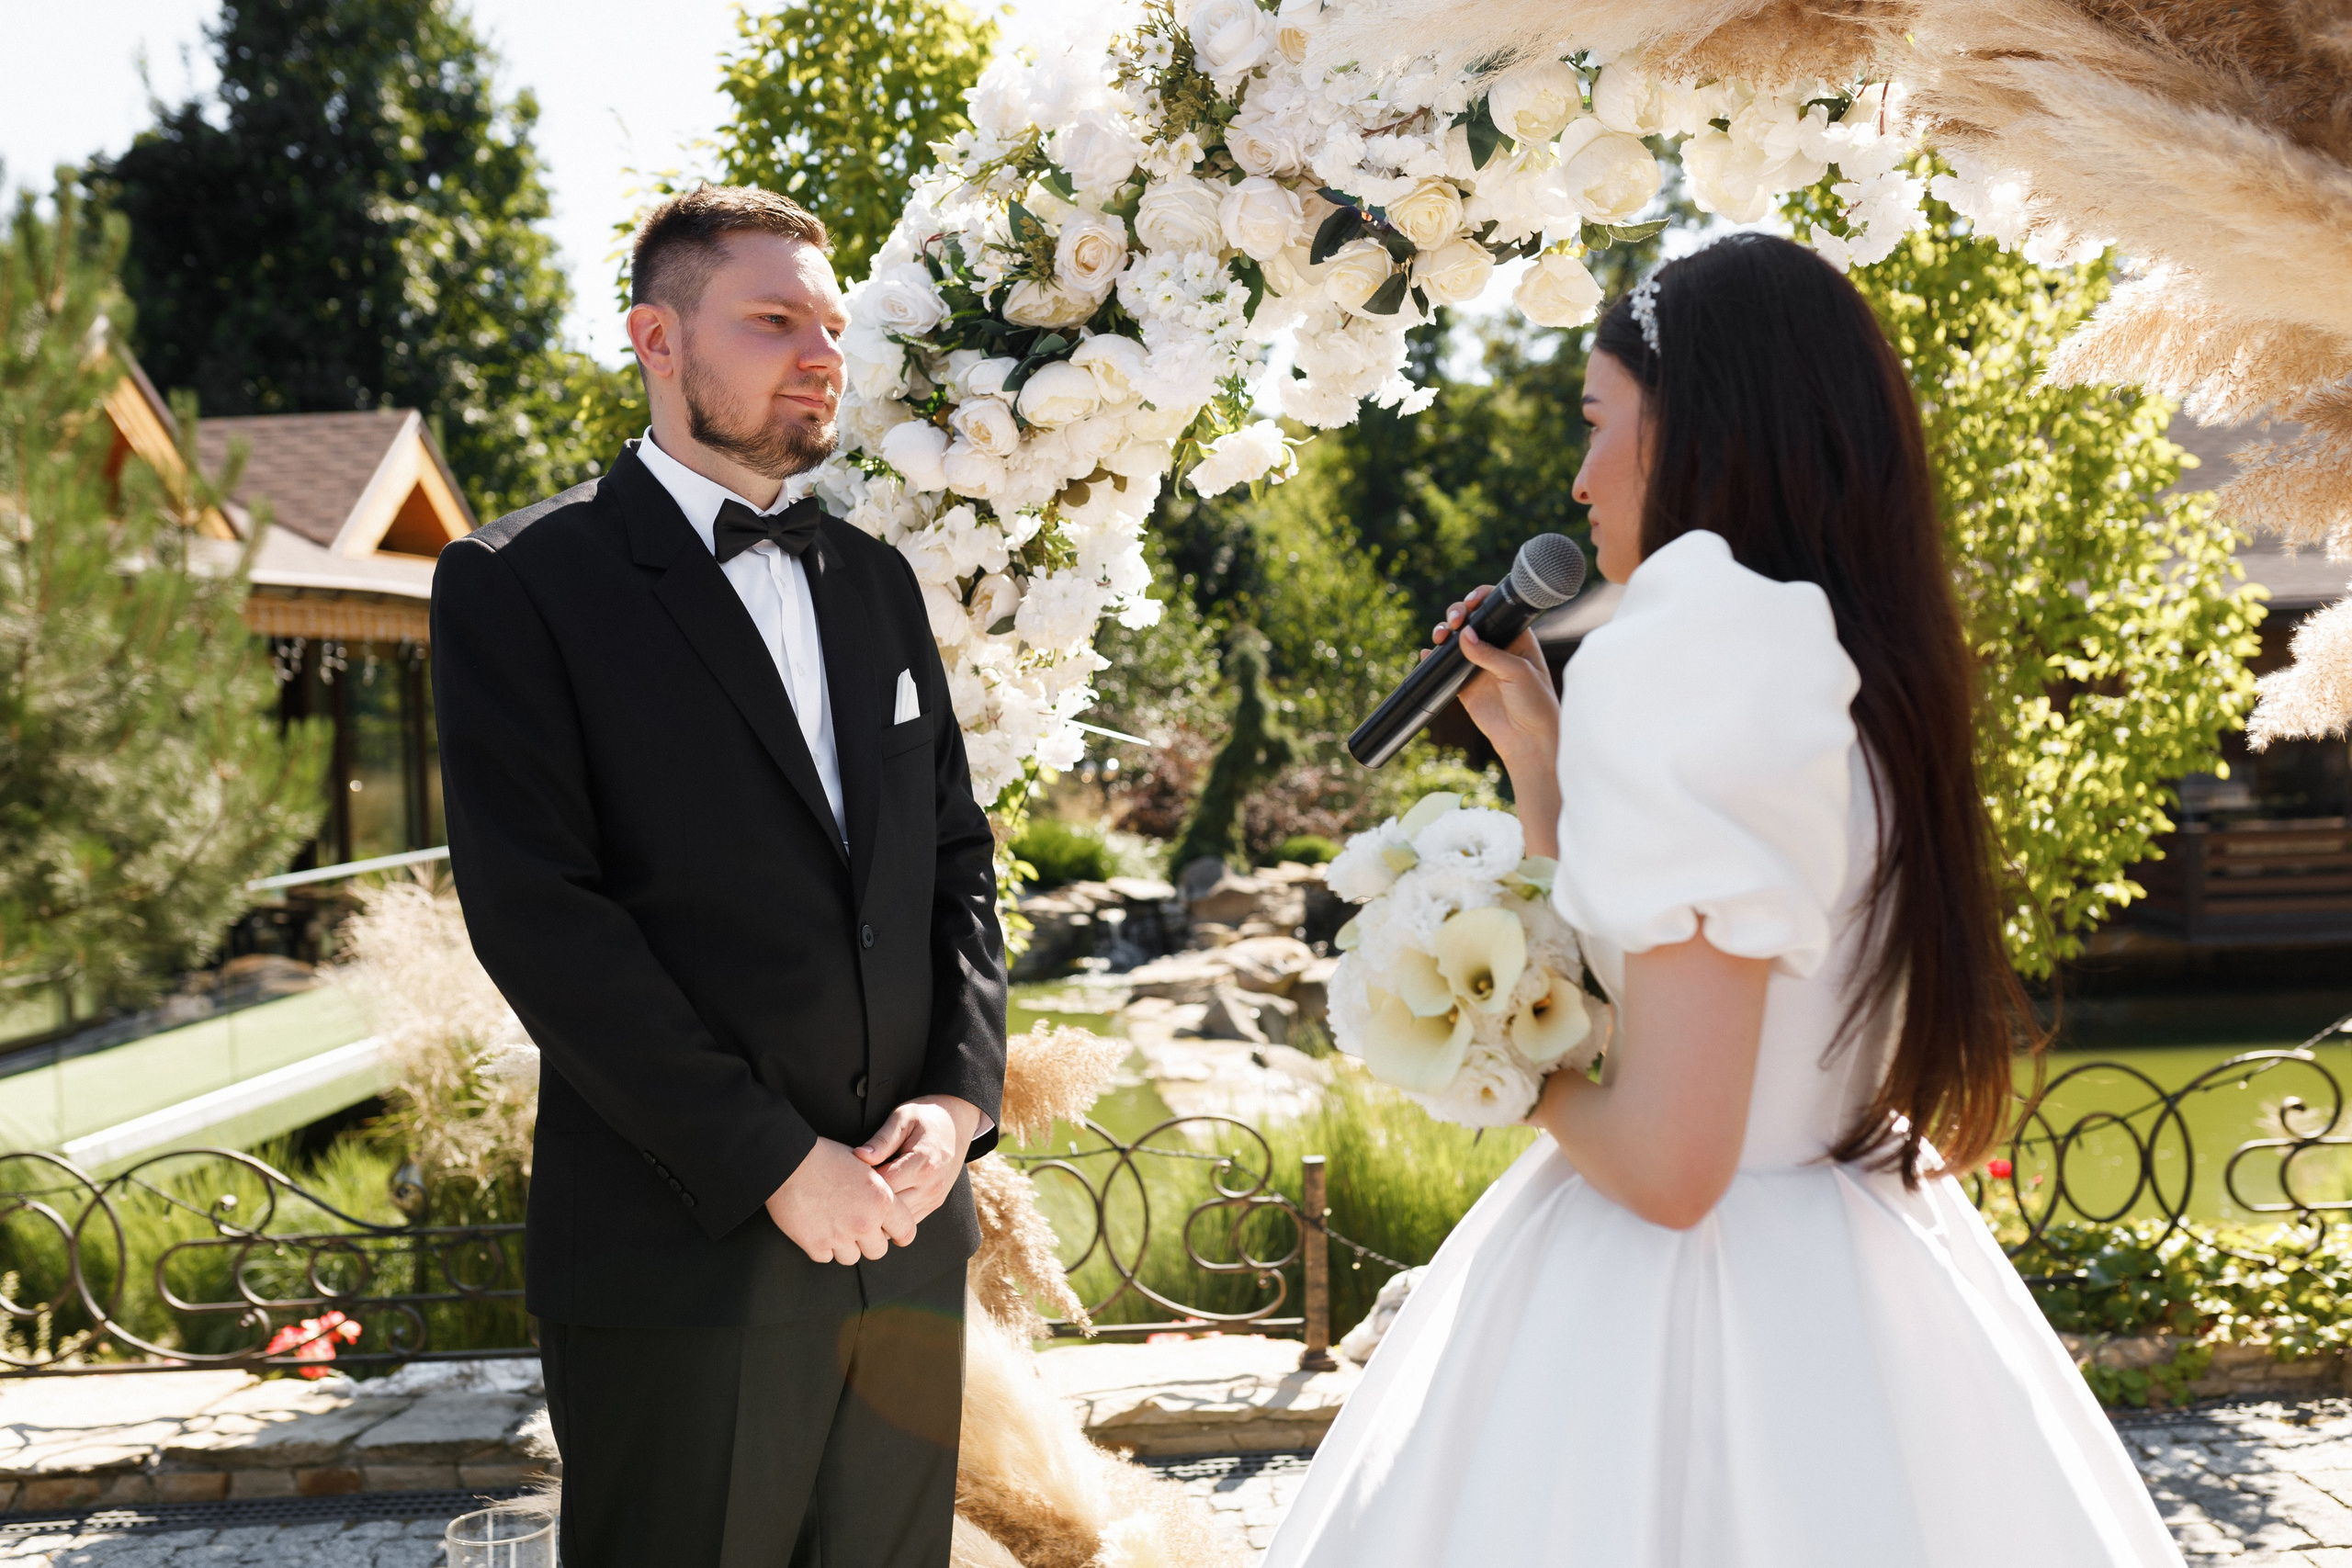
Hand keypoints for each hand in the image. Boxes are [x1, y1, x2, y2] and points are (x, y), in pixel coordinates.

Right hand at [766, 1138, 917, 1264]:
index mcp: (882, 1201)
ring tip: (834, 1225)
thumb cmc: (825, 1156)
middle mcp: (865, 1222)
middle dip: (869, 1242)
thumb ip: (878, 1191)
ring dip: (845, 1246)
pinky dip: (821, 1247)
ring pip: (851, 1258)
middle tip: (856, 1227)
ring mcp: (840, 1236)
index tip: (892, 1234)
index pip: (906, 1232)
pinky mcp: (815, 1245)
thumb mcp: (863, 1167)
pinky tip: (816, 1227)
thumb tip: (886, 1209)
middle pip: (878, 1251)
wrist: (788, 1160)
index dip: (899, 1234)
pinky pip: (825, 1257)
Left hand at [856, 1094, 981, 1225]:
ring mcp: (934, 1197)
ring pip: (898, 1220)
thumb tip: (859, 1156)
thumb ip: (881, 1140)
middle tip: (853, 1186)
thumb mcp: (902, 1118)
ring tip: (866, 1194)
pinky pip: (908, 1221)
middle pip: (890, 1208)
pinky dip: (893, 1216)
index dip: (863, 1181)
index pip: (884, 1185)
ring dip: (880, 1211)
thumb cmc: (925, 1117)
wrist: (957, 1122)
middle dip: (869, 1200)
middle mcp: (931, 1185)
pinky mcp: (934, 1203)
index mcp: (923, 1163)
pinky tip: (882, 1200)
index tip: (851, 1172)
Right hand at [1430, 587, 1561, 854]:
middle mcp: (1496, 647)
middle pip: (1471, 621)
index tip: (1470, 602)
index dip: (1480, 600)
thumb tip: (1464, 635)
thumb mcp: (1517, 673)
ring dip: (1443, 633)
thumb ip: (1489, 654)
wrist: (1528, 740)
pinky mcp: (1464, 684)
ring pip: (1454, 641)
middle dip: (1457, 614)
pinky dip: (1432, 659)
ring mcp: (1479, 665)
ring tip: (1439, 637)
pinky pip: (1444, 667)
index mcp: (1516, 637)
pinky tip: (1427, 655)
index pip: (1495, 609)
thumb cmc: (1535, 703)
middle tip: (1454, 621)